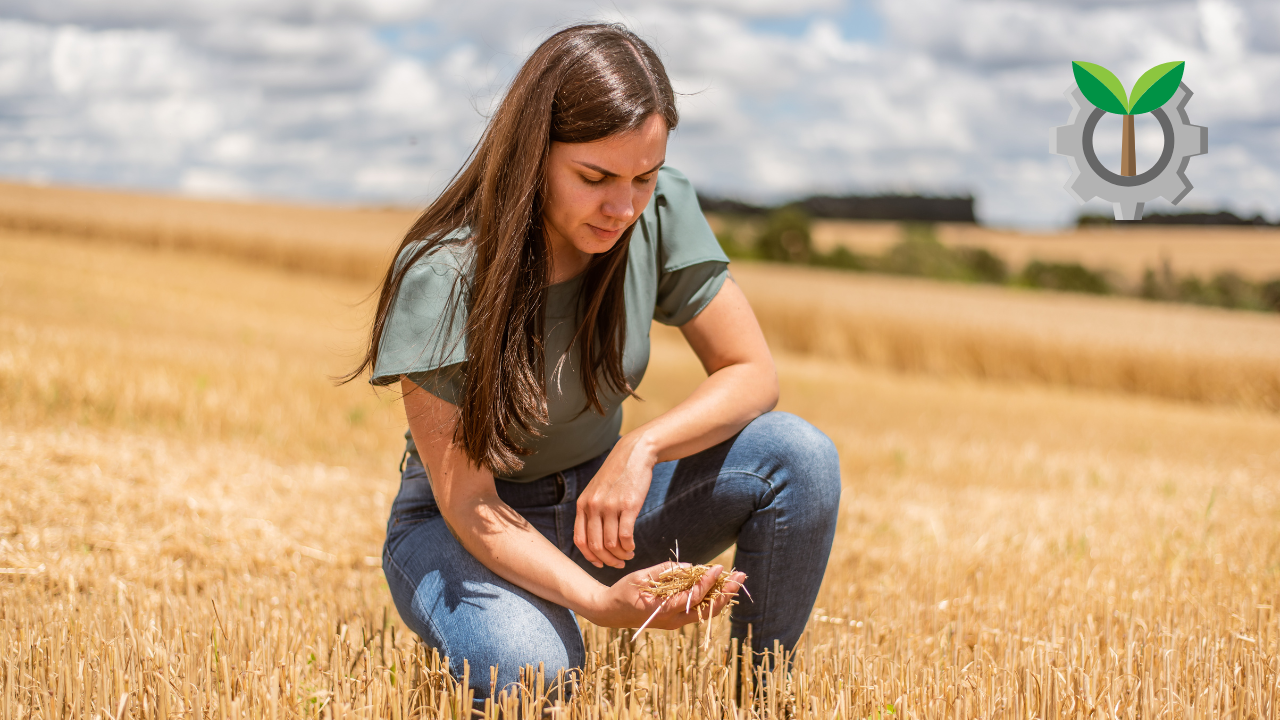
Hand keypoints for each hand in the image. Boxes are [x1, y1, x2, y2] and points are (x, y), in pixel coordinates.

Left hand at [574, 433, 655, 567]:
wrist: (634, 454)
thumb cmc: (616, 476)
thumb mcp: (596, 491)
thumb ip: (591, 512)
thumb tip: (593, 540)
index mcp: (583, 505)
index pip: (580, 541)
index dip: (590, 557)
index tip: (601, 563)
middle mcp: (593, 506)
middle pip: (596, 546)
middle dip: (608, 560)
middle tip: (618, 563)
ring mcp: (610, 506)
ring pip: (612, 544)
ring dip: (621, 555)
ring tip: (628, 554)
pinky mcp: (628, 505)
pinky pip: (626, 536)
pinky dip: (629, 547)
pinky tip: (633, 546)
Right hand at [583, 562, 746, 629]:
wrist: (611, 612)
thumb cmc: (624, 591)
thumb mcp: (642, 576)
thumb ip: (666, 570)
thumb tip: (691, 567)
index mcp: (662, 610)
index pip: (693, 598)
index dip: (707, 582)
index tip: (717, 567)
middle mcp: (673, 621)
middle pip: (708, 610)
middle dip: (726, 593)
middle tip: (741, 576)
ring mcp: (676, 623)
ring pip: (707, 612)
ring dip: (723, 596)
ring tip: (736, 579)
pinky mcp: (677, 620)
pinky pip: (699, 611)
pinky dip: (712, 598)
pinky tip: (721, 586)